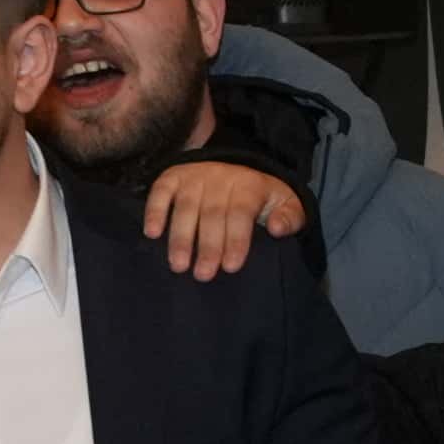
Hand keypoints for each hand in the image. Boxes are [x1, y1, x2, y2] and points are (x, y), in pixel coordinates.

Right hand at [135, 154, 308, 278]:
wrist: (239, 168)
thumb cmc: (263, 198)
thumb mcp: (286, 204)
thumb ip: (291, 217)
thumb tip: (278, 229)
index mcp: (248, 186)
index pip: (240, 214)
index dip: (235, 240)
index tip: (230, 267)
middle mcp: (220, 178)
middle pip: (212, 214)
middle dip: (207, 246)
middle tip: (203, 275)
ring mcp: (194, 176)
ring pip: (185, 207)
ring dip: (180, 236)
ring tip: (178, 265)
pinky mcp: (174, 176)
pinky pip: (161, 191)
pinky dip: (154, 210)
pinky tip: (152, 233)